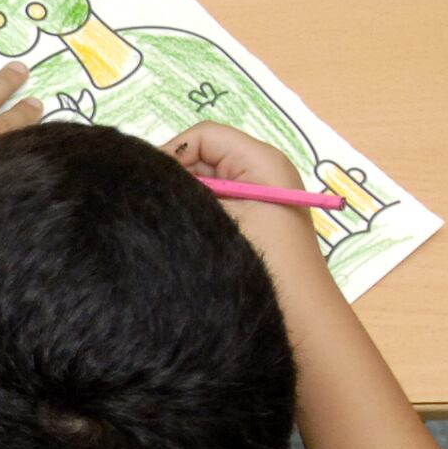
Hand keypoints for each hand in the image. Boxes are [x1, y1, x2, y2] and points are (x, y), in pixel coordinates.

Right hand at [163, 122, 325, 270]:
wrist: (300, 312)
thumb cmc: (263, 259)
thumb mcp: (218, 216)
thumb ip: (184, 188)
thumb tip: (147, 173)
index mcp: (260, 160)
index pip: (204, 136)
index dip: (173, 152)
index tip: (151, 184)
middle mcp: (261, 171)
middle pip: (205, 155)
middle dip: (178, 177)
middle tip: (159, 208)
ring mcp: (257, 196)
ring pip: (206, 181)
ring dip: (187, 199)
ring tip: (176, 225)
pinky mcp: (253, 218)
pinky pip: (216, 202)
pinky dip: (198, 213)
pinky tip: (190, 235)